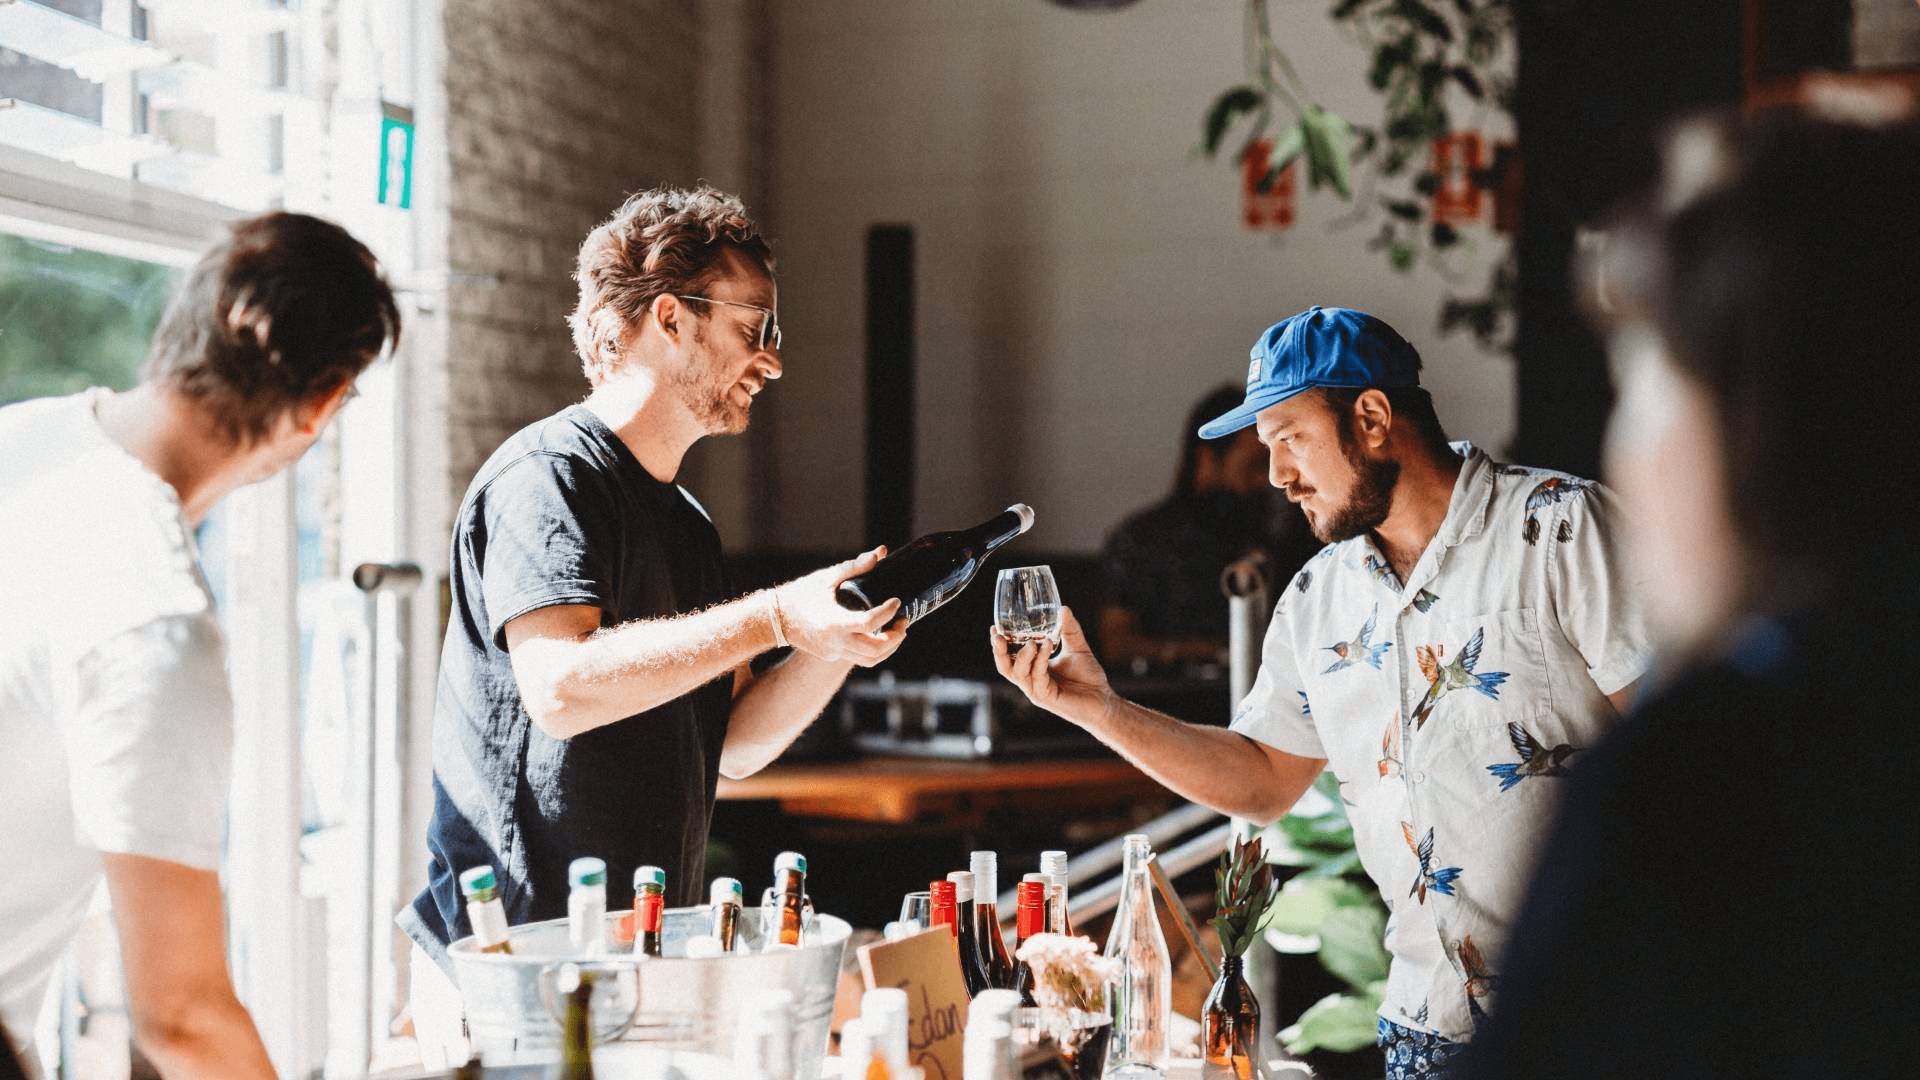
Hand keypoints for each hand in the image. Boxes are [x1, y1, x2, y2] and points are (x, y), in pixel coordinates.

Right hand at [773, 547, 906, 665]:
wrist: (774, 619)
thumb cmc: (799, 594)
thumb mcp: (826, 577)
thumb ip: (855, 566)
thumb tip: (880, 553)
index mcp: (833, 622)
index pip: (870, 623)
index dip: (888, 613)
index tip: (896, 601)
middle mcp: (834, 642)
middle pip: (875, 650)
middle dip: (896, 637)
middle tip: (903, 621)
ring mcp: (832, 653)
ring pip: (870, 660)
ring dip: (889, 648)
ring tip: (897, 631)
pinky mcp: (830, 657)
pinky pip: (858, 658)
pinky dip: (874, 649)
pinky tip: (878, 633)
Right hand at [991, 605, 1111, 720]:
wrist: (1103, 700)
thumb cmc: (1089, 677)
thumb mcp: (1077, 647)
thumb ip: (1069, 629)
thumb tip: (1063, 608)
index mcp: (1033, 669)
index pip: (1009, 657)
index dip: (999, 644)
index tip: (995, 627)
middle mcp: (1031, 680)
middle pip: (1005, 668)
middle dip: (999, 652)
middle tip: (998, 635)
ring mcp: (1037, 691)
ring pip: (1019, 674)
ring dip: (1023, 655)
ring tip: (1032, 641)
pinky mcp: (1047, 697)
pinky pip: (1038, 678)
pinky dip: (1040, 661)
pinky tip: (1048, 646)